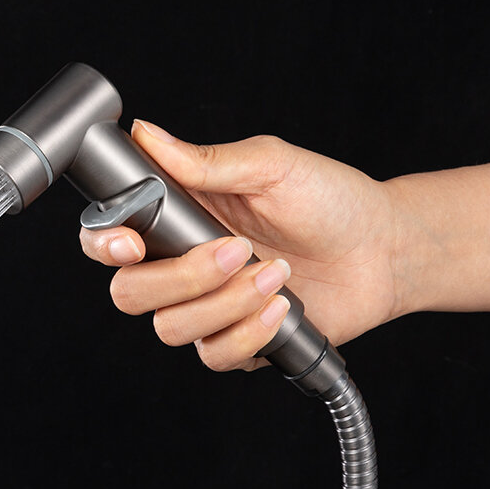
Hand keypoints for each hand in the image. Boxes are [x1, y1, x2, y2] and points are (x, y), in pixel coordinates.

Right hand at [79, 121, 402, 371]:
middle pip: (130, 292)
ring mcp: (208, 309)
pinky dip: (249, 331)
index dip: (104, 245)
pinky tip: (283, 304)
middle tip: (233, 251)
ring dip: (225, 303)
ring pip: (171, 327)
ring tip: (276, 272)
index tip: (132, 243)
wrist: (385, 248)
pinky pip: (214, 355)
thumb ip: (205, 160)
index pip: (107, 238)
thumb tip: (146, 133)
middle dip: (178, 278)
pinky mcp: (238, 343)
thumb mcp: (271, 165)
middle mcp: (181, 267)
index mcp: (176, 218)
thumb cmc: (330, 198)